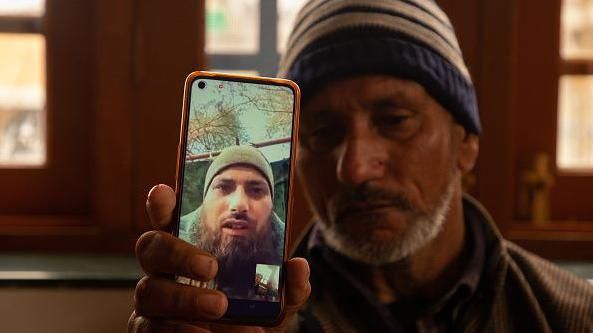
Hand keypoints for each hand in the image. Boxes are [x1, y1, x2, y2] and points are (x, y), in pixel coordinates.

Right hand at [128, 184, 310, 332]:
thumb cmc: (250, 319)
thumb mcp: (274, 304)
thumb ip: (286, 286)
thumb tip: (298, 266)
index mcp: (189, 250)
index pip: (167, 218)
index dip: (162, 203)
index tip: (165, 191)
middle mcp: (165, 271)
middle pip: (151, 247)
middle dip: (178, 252)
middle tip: (211, 267)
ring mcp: (153, 301)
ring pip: (148, 290)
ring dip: (183, 297)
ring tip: (219, 306)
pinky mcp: (149, 329)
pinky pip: (148, 327)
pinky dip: (177, 330)